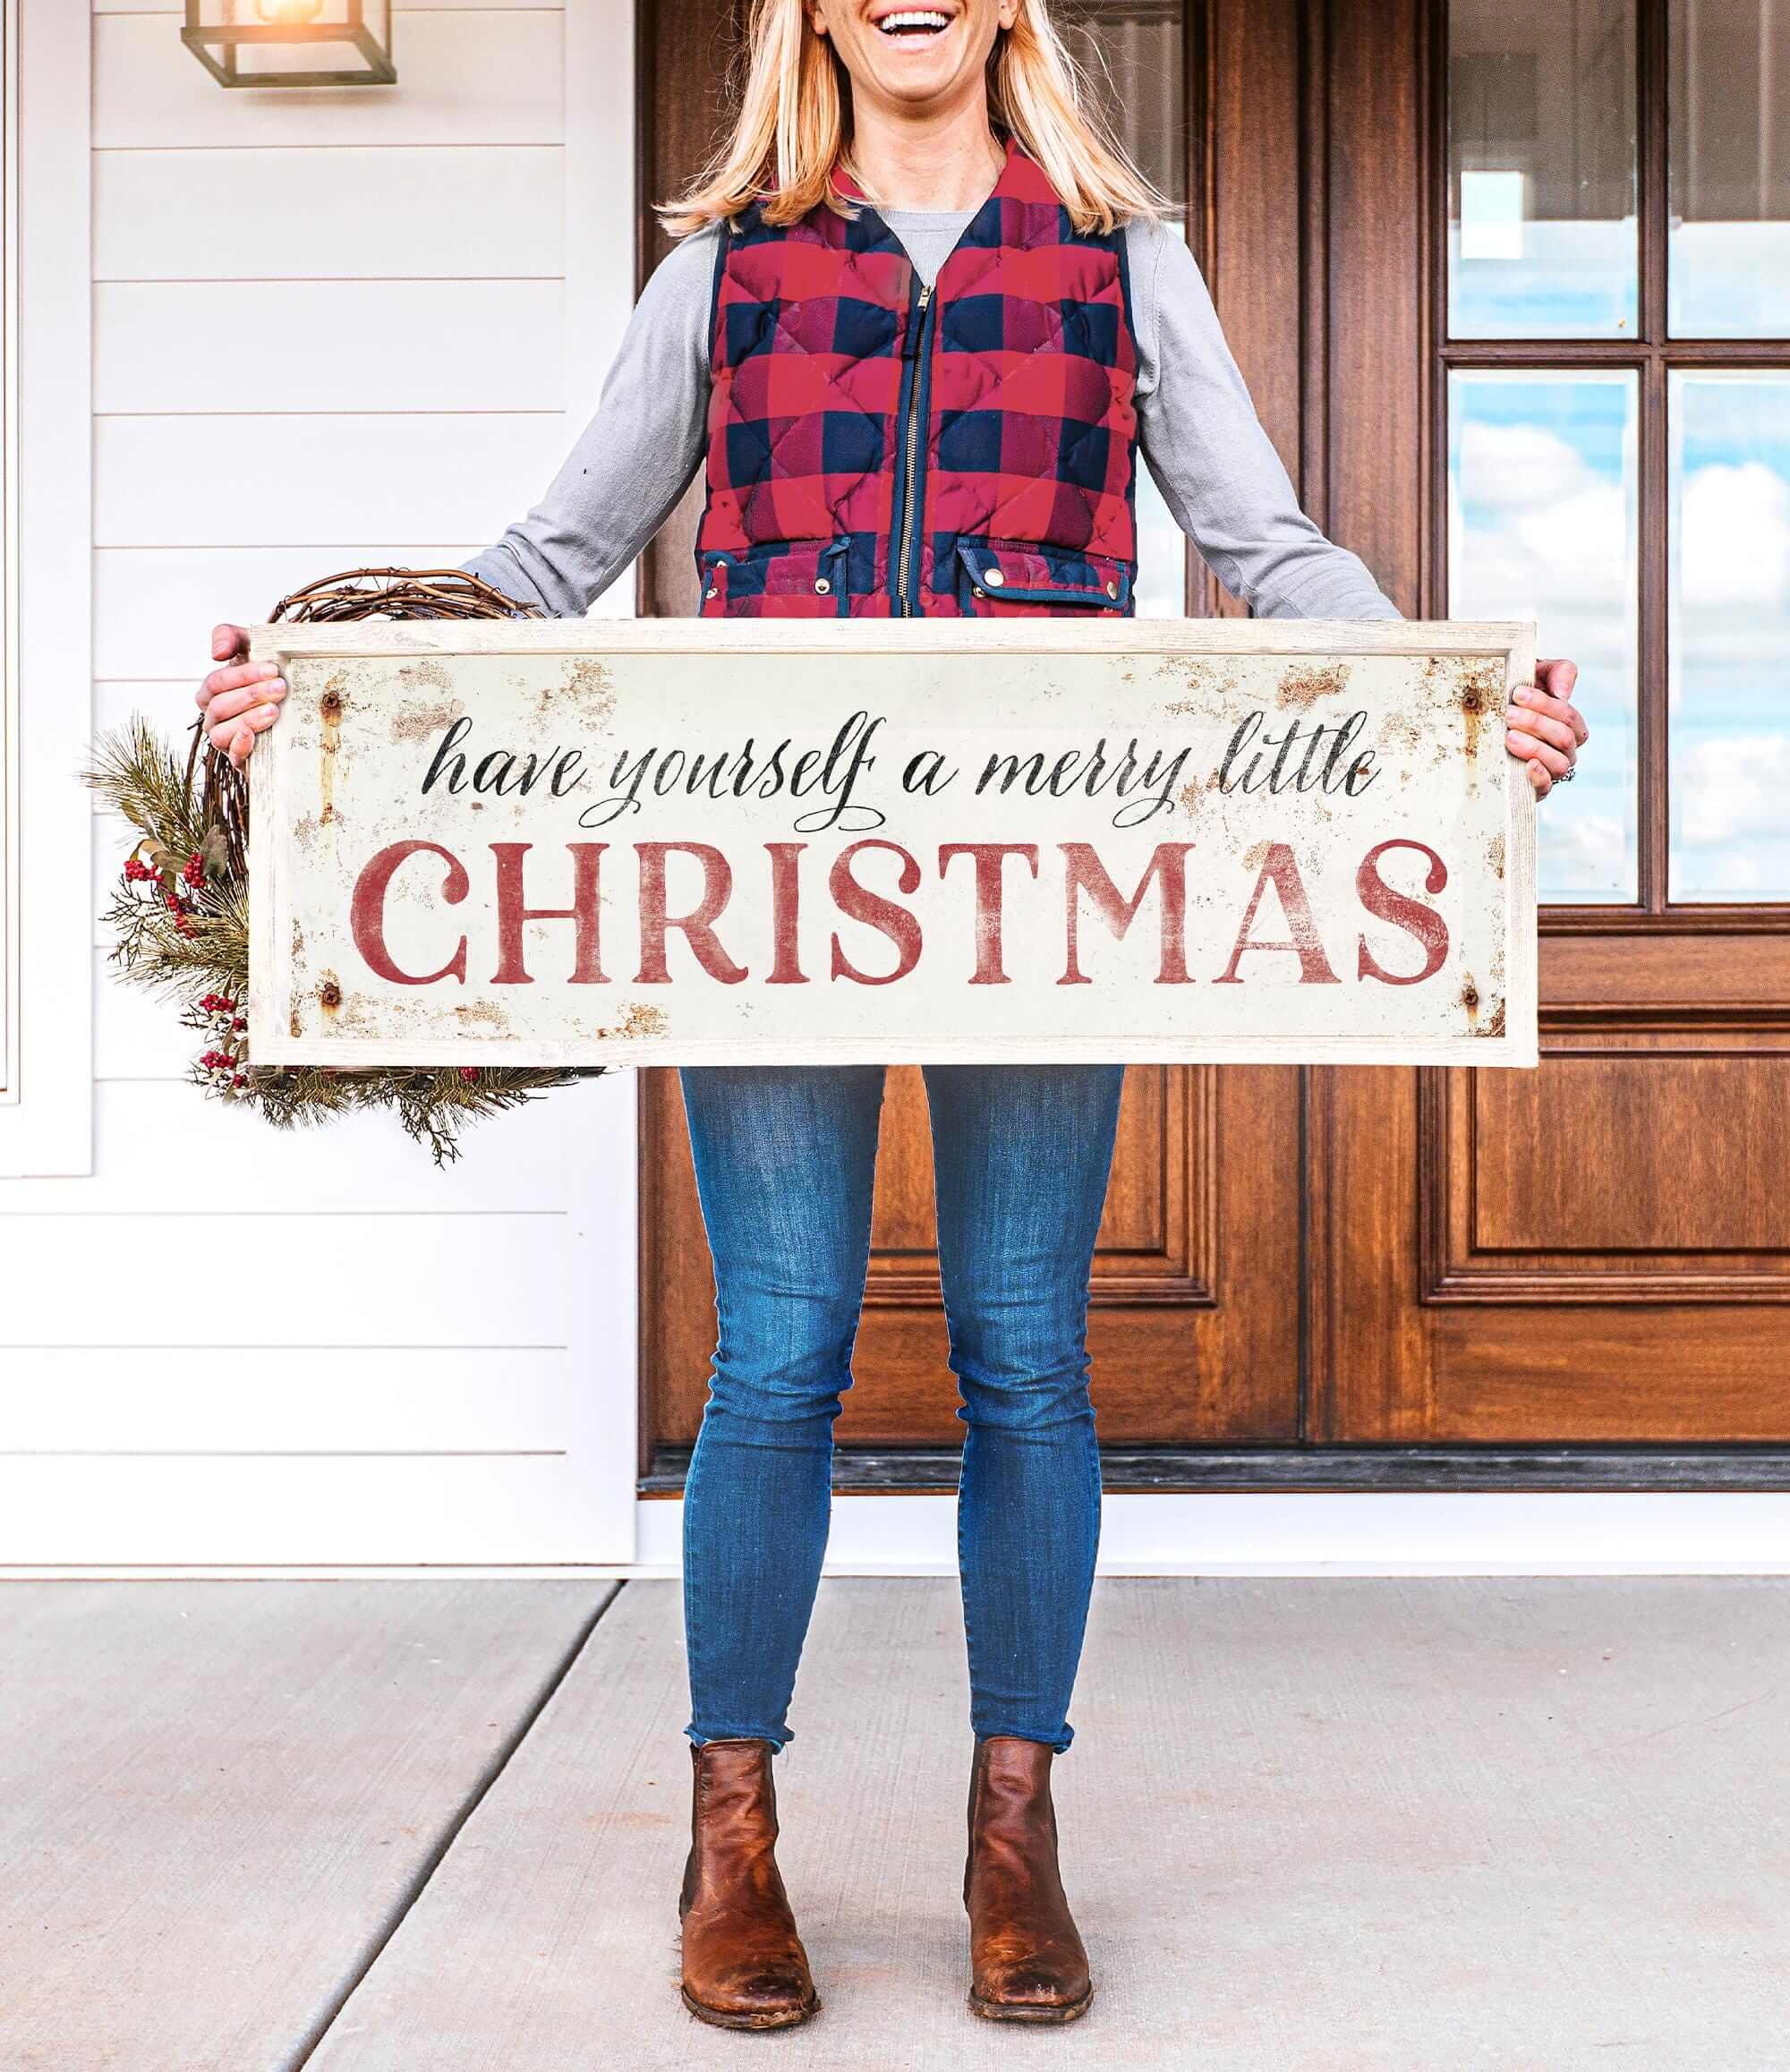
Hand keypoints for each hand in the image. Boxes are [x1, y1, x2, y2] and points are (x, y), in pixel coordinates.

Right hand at [196, 623, 285, 767]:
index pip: (216, 683)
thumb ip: (229, 637)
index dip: (242, 675)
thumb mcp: (252, 647)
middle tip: (281, 688)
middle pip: (221, 706)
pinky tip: (251, 735)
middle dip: (251, 695)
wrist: (298, 705)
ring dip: (248, 719)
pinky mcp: (243, 760)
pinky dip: (239, 746)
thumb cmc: (270, 674)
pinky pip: (232, 757)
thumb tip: (217, 653)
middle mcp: (215, 717)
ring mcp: (226, 740)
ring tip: (274, 711)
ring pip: (222, 732)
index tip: (272, 669)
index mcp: (213, 692)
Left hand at [1505, 658, 1586, 798]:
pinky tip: (1527, 764)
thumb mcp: (1539, 674)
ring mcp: (1552, 769)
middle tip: (1508, 714)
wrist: (1492, 714)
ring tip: (1509, 736)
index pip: (1569, 717)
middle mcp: (1566, 749)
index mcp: (1570, 725)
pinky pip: (1547, 787)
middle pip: (1563, 738)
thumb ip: (1559, 672)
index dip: (1546, 705)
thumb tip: (1563, 693)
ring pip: (1558, 762)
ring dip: (1534, 747)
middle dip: (1535, 723)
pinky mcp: (1536, 787)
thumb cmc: (1519, 695)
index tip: (1517, 694)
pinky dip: (1540, 777)